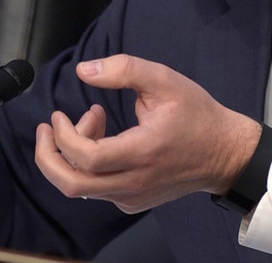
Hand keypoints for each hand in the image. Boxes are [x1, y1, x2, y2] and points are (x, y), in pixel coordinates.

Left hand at [34, 54, 260, 212]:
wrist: (224, 154)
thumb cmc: (197, 116)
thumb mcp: (164, 80)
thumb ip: (124, 69)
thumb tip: (83, 70)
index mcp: (142, 153)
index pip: (86, 158)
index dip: (63, 136)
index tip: (58, 114)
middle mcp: (134, 182)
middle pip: (71, 184)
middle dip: (47, 156)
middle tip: (46, 129)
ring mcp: (132, 196)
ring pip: (81, 188)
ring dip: (72, 154)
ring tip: (90, 120)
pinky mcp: (133, 201)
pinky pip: (96, 189)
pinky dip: (87, 164)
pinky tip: (103, 137)